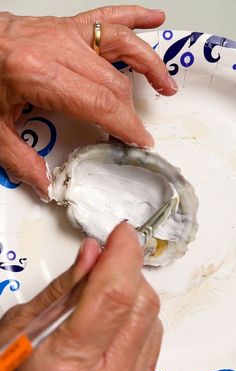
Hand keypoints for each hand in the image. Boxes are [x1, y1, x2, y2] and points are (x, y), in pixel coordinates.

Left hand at [0, 6, 176, 197]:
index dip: (125, 124)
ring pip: (121, 45)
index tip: (140, 141)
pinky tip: (154, 20)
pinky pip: (106, 18)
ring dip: (149, 65)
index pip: (99, 102)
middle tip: (138, 134)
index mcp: (39, 73)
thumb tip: (46, 185)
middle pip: (112, 81)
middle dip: (131, 112)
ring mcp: (64, 32)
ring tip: (166, 86)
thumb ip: (20, 159)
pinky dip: (134, 17)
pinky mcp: (65, 25)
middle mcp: (56, 47)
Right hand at [0, 223, 161, 370]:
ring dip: (131, 294)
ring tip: (97, 303)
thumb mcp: (22, 323)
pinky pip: (152, 334)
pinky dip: (135, 317)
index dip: (123, 256)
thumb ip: (65, 287)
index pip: (113, 296)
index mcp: (64, 368)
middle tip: (101, 267)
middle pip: (140, 303)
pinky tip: (109, 322)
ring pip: (152, 316)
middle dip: (124, 272)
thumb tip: (95, 253)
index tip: (123, 234)